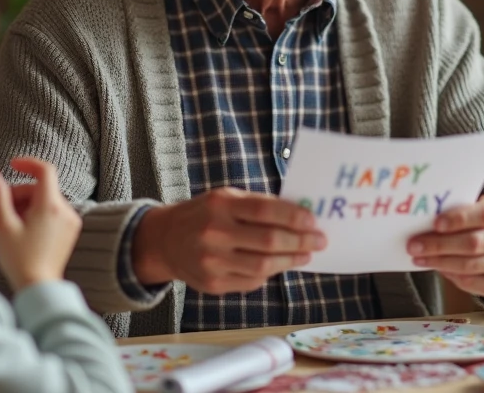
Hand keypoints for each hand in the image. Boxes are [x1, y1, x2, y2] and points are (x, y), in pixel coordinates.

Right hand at [0, 157, 81, 291]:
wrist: (39, 288)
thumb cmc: (19, 259)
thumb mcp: (3, 226)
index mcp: (51, 206)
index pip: (45, 170)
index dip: (28, 164)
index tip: (12, 165)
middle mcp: (67, 210)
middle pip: (42, 188)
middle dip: (21, 193)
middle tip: (3, 211)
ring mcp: (72, 221)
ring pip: (47, 200)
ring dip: (28, 205)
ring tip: (12, 225)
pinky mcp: (72, 231)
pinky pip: (54, 213)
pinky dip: (39, 214)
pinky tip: (25, 232)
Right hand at [132, 187, 325, 294]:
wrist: (164, 240)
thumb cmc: (204, 214)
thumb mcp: (225, 198)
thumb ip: (259, 205)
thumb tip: (300, 215)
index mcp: (220, 205)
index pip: (265, 211)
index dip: (294, 217)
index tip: (314, 221)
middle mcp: (214, 233)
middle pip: (268, 241)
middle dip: (300, 241)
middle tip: (319, 240)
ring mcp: (212, 261)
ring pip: (263, 266)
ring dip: (290, 261)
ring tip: (305, 254)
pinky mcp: (213, 284)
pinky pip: (251, 281)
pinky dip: (270, 273)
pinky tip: (280, 265)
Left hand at [407, 194, 483, 299]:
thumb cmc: (482, 221)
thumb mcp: (476, 207)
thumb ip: (457, 212)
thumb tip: (425, 222)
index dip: (459, 219)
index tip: (435, 224)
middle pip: (475, 243)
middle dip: (440, 245)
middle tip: (415, 245)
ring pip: (471, 266)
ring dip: (440, 262)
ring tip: (419, 257)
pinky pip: (472, 283)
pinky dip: (451, 276)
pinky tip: (438, 268)